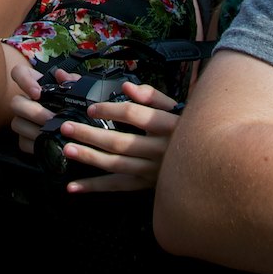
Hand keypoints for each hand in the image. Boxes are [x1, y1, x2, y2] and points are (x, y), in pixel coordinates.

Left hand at [8, 63, 180, 193]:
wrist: (205, 162)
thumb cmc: (184, 130)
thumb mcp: (174, 108)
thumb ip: (151, 96)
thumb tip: (127, 86)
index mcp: (167, 125)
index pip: (134, 115)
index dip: (110, 109)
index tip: (91, 108)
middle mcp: (160, 150)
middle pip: (120, 142)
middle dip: (90, 134)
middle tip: (67, 127)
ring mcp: (152, 170)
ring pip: (116, 166)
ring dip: (90, 158)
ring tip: (68, 149)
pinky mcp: (145, 185)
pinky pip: (117, 187)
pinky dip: (94, 187)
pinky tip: (73, 186)